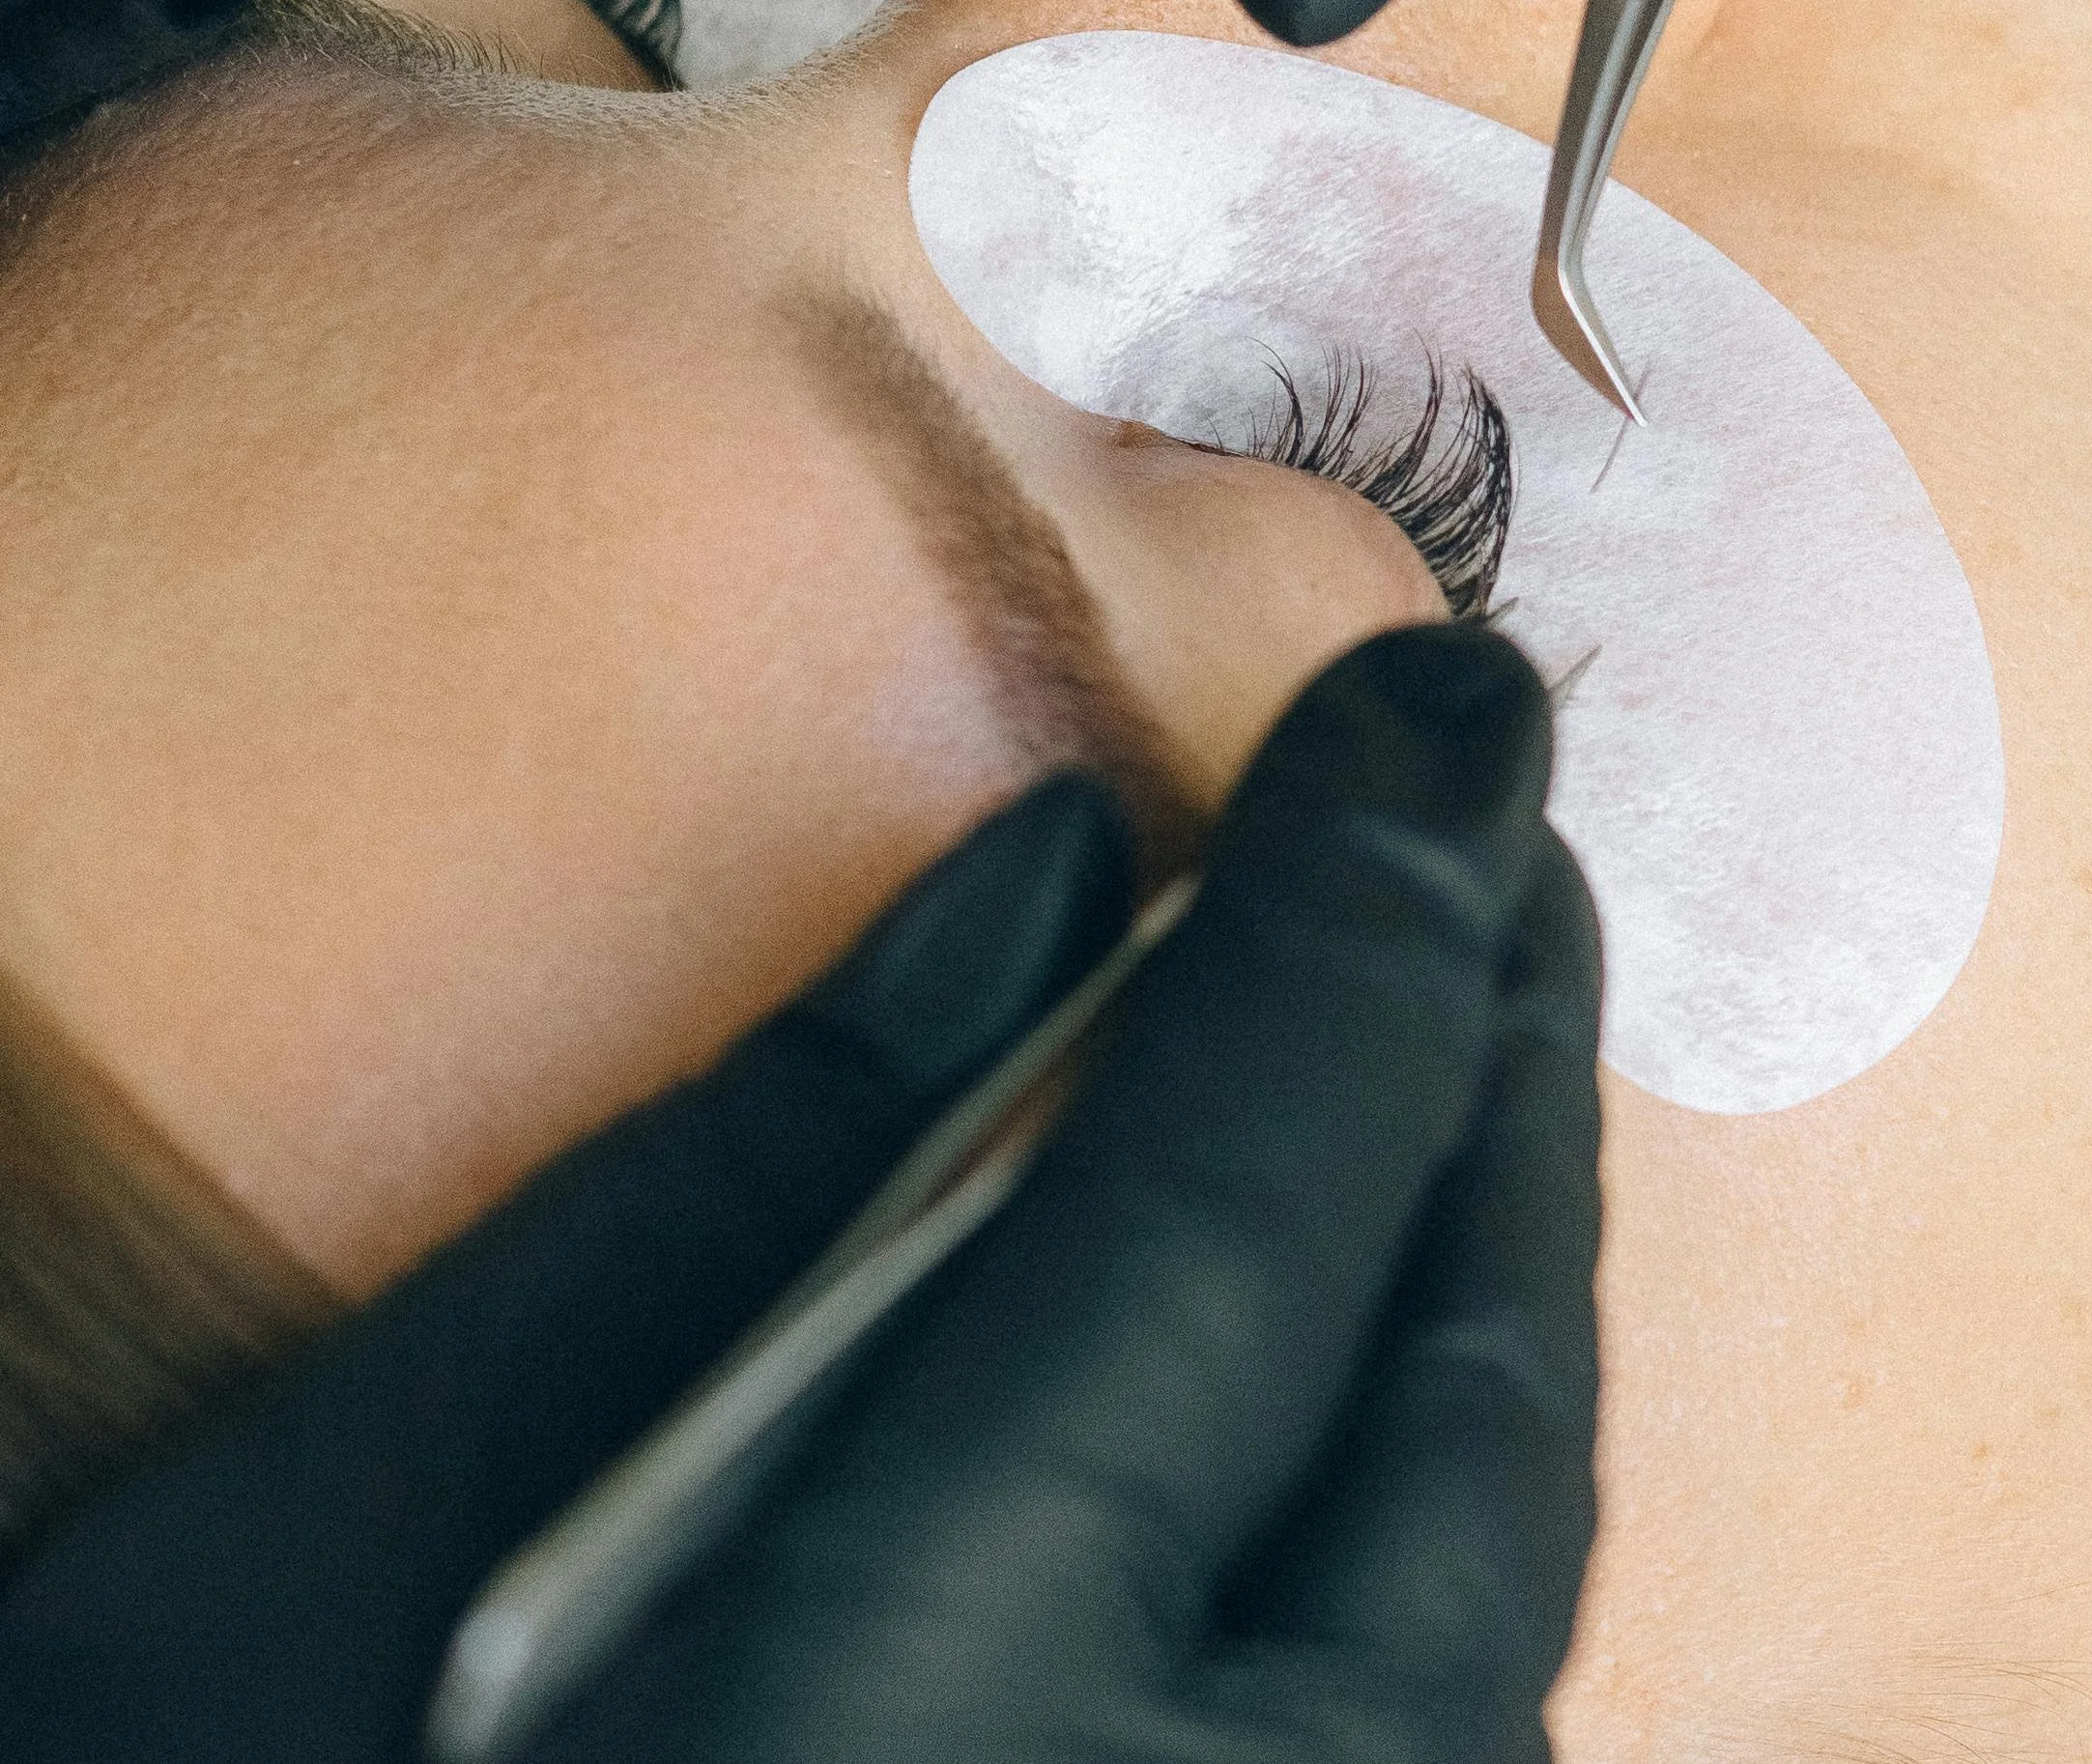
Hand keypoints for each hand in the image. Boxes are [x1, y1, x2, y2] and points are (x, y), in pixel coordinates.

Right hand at [0, 629, 1599, 1763]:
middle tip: (1491, 821)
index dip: (1363, 910)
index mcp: (911, 1731)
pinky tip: (1364, 1361)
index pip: (1238, 1212)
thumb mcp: (331, 1520)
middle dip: (1493, 1080)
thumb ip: (733, 1187)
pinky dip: (1425, 1507)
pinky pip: (1431, 1740)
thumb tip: (1050, 883)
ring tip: (1455, 1039)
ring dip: (1484, 1288)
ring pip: (1494, 1612)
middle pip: (1457, 1424)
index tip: (1444, 698)